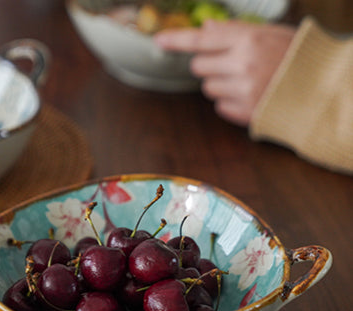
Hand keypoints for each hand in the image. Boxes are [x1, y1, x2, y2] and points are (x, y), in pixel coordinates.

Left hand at [154, 20, 295, 125]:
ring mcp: (242, 90)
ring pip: (207, 88)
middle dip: (207, 65)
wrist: (319, 89)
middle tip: (227, 64)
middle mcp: (242, 64)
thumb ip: (236, 32)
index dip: (177, 40)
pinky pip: (220, 107)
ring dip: (219, 85)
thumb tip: (208, 29)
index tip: (159, 41)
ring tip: (244, 81)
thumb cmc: (295, 58)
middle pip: (198, 67)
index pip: (201, 39)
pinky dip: (228, 102)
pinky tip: (248, 96)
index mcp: (248, 39)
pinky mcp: (244, 112)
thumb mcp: (270, 34)